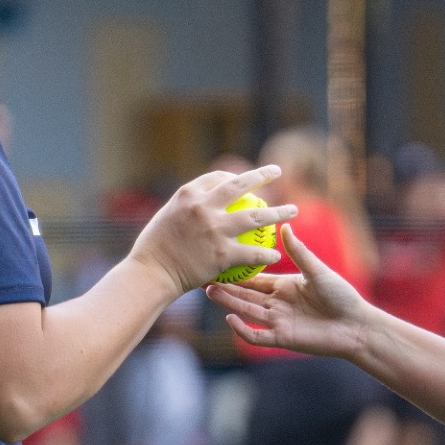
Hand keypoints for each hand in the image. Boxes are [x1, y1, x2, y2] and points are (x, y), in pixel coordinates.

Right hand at [129, 165, 293, 294]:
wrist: (150, 273)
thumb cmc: (154, 250)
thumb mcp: (166, 218)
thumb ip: (186, 209)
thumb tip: (200, 206)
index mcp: (188, 194)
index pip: (218, 178)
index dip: (234, 176)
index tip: (246, 179)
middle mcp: (203, 206)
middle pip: (240, 186)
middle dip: (262, 175)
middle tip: (277, 171)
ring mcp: (214, 229)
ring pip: (255, 217)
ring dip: (278, 212)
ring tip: (294, 210)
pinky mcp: (221, 253)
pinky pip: (252, 252)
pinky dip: (266, 253)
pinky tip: (277, 254)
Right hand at [204, 225, 375, 359]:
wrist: (356, 325)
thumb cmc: (341, 296)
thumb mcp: (318, 271)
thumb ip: (299, 252)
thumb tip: (285, 226)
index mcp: (284, 286)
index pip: (254, 279)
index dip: (236, 273)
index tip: (218, 261)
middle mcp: (277, 304)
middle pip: (245, 295)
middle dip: (225, 288)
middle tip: (203, 278)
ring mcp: (278, 322)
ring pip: (247, 312)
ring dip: (228, 304)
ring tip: (210, 292)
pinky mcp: (282, 339)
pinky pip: (257, 336)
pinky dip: (243, 330)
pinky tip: (230, 319)